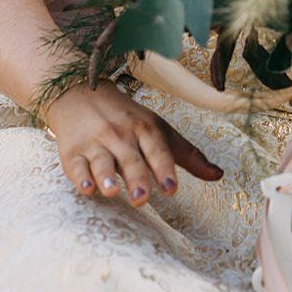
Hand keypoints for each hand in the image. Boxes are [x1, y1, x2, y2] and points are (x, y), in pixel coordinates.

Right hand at [43, 82, 223, 205]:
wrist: (80, 92)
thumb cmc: (126, 118)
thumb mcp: (158, 130)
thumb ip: (187, 155)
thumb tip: (219, 175)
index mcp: (145, 129)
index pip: (157, 149)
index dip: (164, 168)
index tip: (171, 188)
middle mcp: (121, 134)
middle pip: (130, 158)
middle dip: (136, 178)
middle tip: (142, 199)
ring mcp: (95, 142)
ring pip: (101, 161)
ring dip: (106, 177)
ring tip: (112, 192)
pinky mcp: (72, 151)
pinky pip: (75, 165)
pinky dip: (79, 176)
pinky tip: (86, 187)